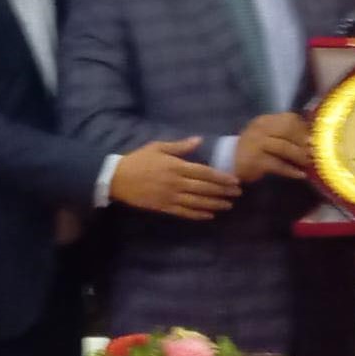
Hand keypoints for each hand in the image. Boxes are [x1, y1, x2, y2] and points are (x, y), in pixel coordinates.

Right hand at [111, 137, 240, 219]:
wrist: (117, 178)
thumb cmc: (138, 160)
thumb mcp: (157, 147)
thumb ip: (179, 146)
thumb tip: (199, 140)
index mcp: (176, 166)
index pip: (204, 172)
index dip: (221, 177)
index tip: (234, 180)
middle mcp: (176, 183)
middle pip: (204, 188)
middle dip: (223, 191)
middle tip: (237, 194)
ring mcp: (170, 197)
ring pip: (197, 202)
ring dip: (214, 204)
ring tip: (228, 205)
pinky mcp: (164, 207)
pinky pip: (184, 212)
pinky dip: (198, 214)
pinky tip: (209, 215)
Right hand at [233, 113, 309, 181]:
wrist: (229, 162)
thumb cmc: (254, 150)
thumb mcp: (268, 137)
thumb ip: (286, 135)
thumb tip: (312, 140)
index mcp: (265, 121)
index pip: (289, 118)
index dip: (304, 129)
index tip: (315, 140)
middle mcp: (259, 129)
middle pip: (287, 130)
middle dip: (303, 142)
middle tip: (314, 153)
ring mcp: (255, 143)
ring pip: (284, 147)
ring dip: (299, 156)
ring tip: (309, 164)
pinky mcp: (254, 160)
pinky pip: (277, 164)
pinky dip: (291, 170)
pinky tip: (301, 175)